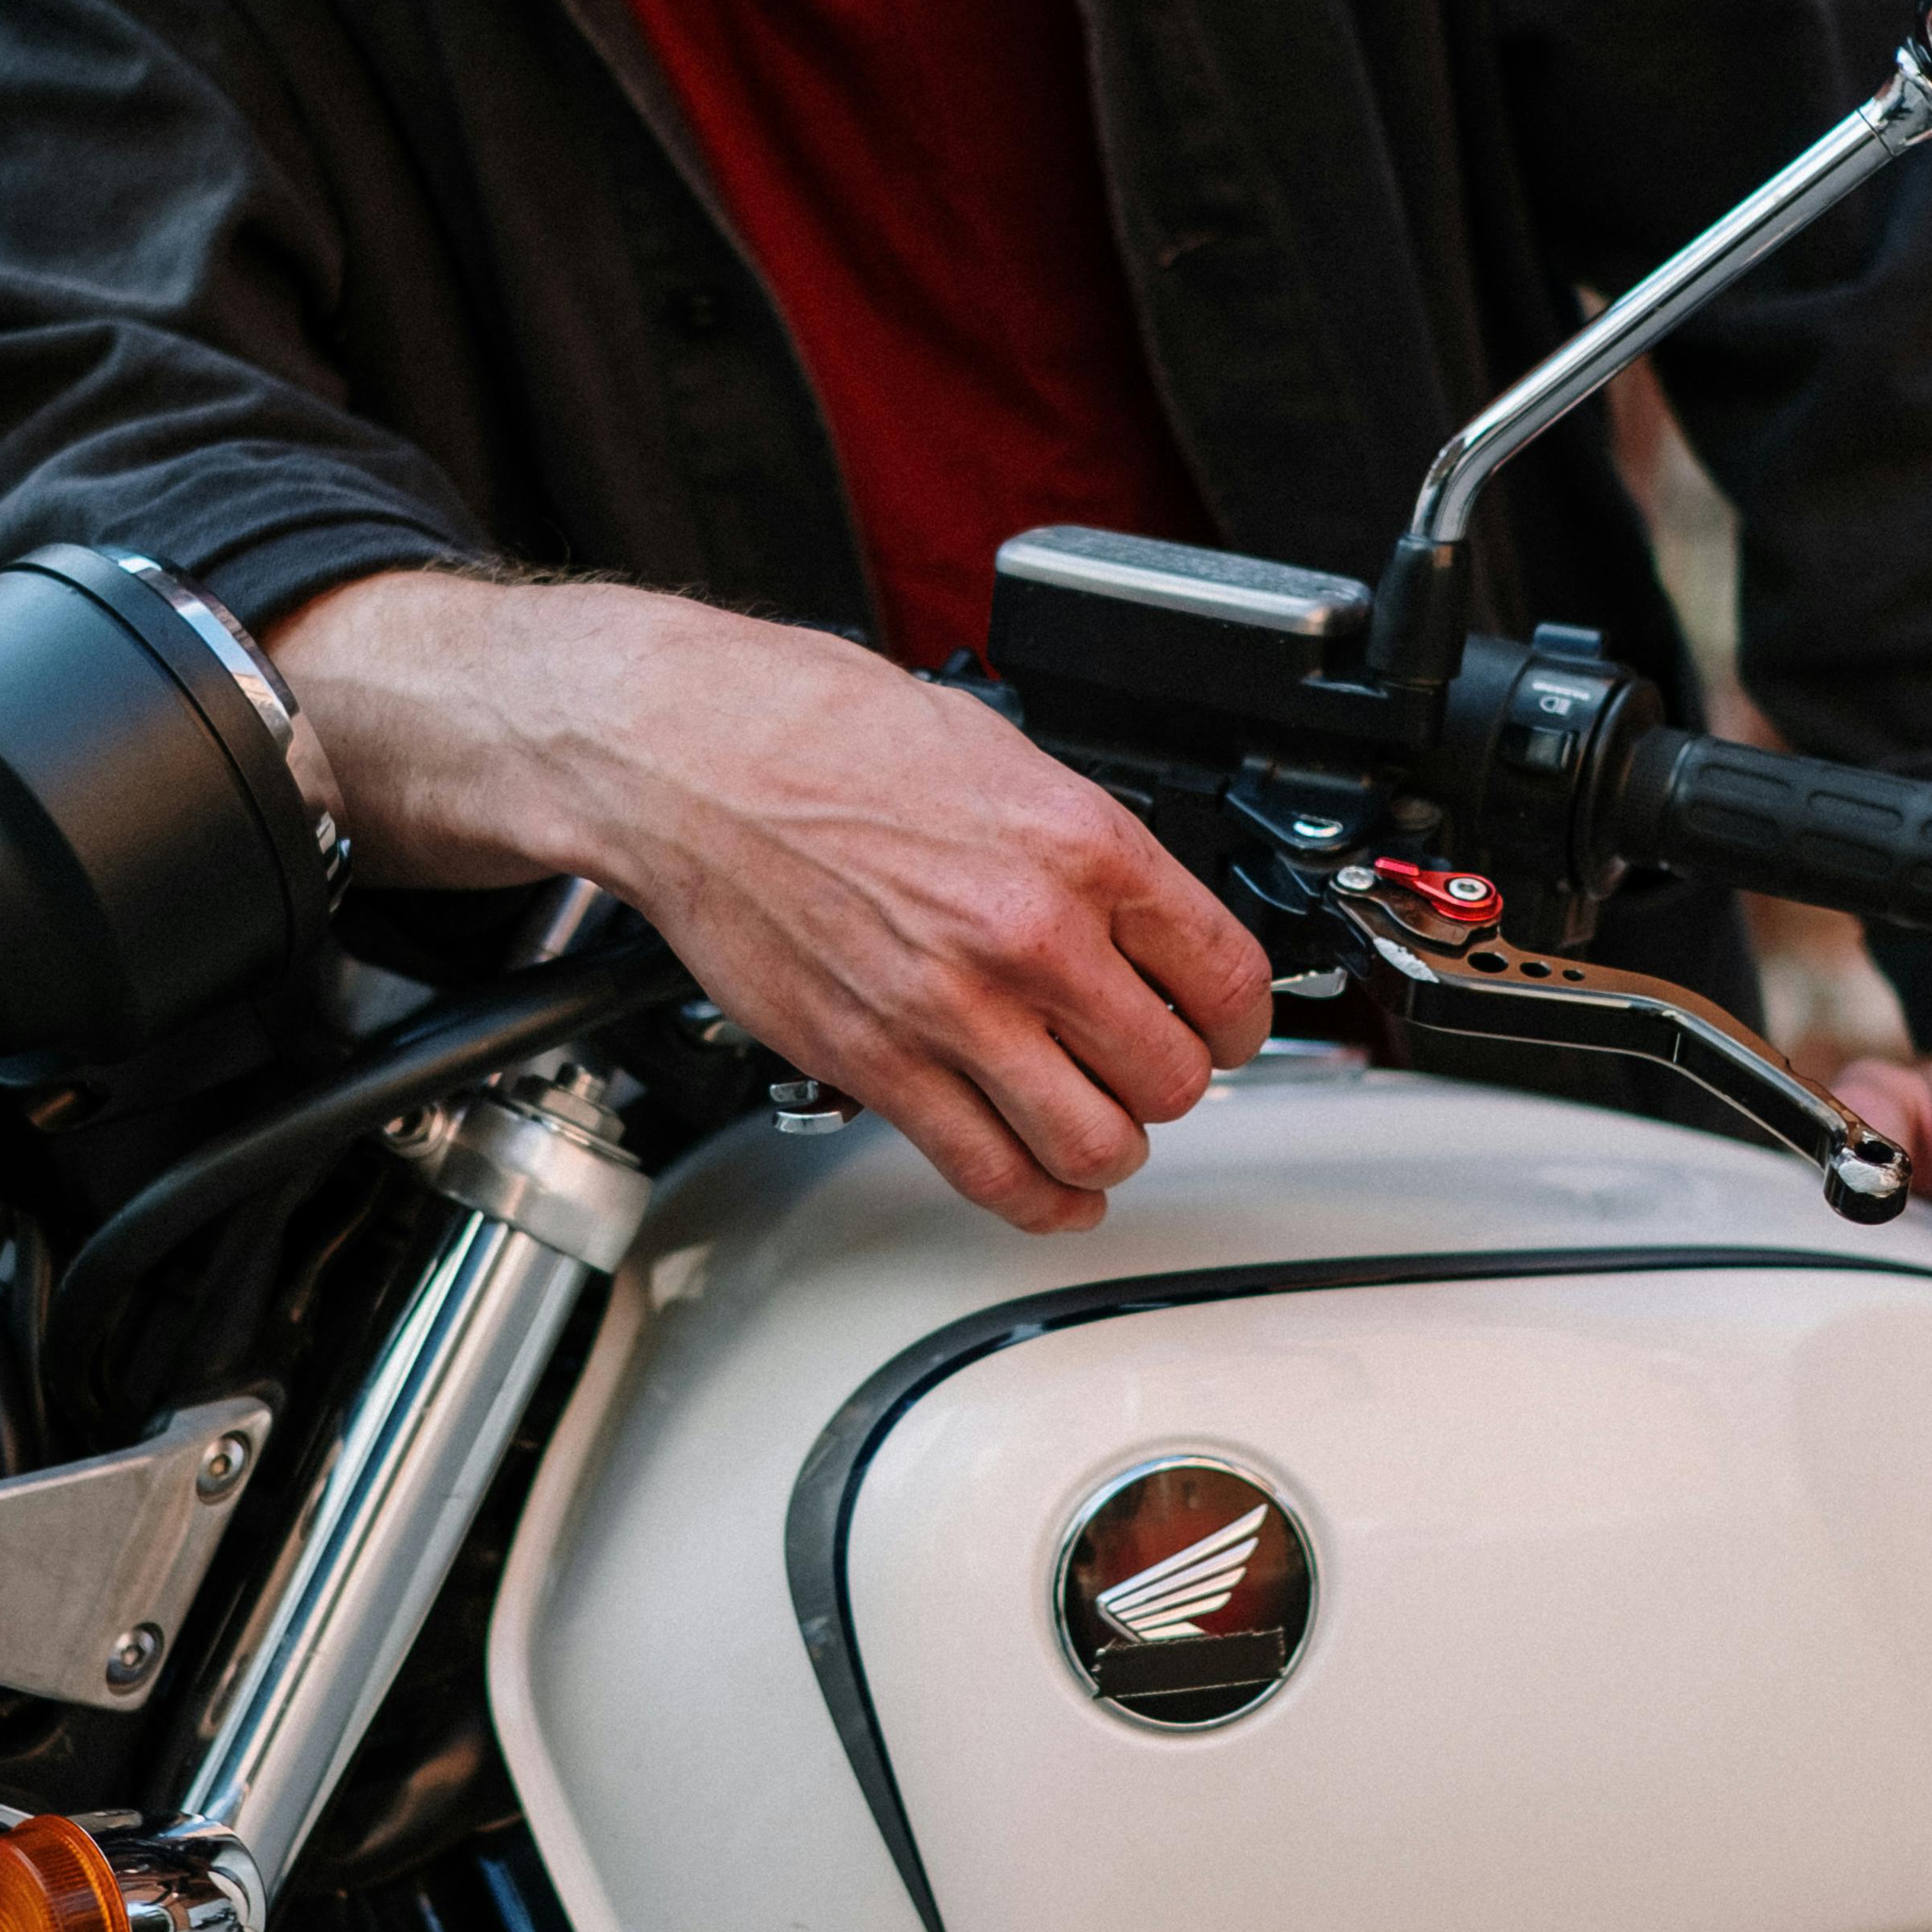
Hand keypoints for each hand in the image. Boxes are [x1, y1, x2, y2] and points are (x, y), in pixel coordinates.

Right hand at [268, 571, 1272, 1233]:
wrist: (688, 758)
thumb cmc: (820, 733)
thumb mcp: (999, 752)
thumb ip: (1081, 843)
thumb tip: (1142, 910)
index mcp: (1080, 845)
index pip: (1224, 973)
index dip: (1243, 1017)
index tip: (1229, 1025)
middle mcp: (1029, 936)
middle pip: (1173, 1074)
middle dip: (1175, 1081)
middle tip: (1154, 1068)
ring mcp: (951, 1012)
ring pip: (1097, 1143)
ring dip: (1113, 1146)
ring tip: (1101, 1123)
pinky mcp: (877, 1066)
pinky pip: (991, 1173)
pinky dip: (1041, 1199)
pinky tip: (1053, 1185)